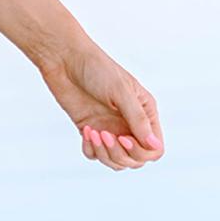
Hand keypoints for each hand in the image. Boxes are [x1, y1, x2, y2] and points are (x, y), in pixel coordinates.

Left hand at [38, 42, 164, 170]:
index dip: (141, 151)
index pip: (154, 148)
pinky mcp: (90, 131)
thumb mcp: (121, 92)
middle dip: (120, 154)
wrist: (65, 60)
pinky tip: (85, 130)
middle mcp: (129, 124)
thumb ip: (138, 119)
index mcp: (145, 113)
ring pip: (116, 161)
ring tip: (93, 133)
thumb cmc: (97, 69)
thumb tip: (154, 146)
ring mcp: (110, 128)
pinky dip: (90, 149)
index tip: (123, 138)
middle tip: (103, 134)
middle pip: (135, 159)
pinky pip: (94, 155)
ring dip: (104, 154)